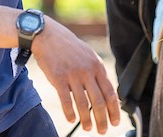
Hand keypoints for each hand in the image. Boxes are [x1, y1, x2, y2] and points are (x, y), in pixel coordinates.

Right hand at [32, 18, 119, 133]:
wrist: (48, 35)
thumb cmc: (69, 47)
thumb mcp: (88, 56)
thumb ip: (97, 73)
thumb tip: (107, 94)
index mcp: (97, 66)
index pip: (110, 92)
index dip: (114, 110)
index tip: (115, 121)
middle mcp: (87, 71)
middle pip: (99, 101)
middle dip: (102, 119)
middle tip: (102, 131)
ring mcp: (73, 74)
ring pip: (83, 103)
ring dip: (86, 119)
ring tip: (87, 128)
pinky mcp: (58, 78)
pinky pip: (66, 100)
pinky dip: (69, 112)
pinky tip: (71, 119)